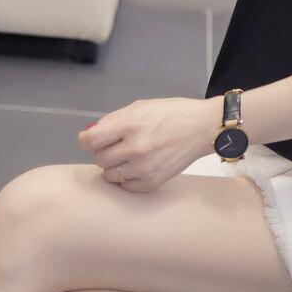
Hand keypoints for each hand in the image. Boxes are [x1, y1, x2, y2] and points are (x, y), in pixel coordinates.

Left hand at [78, 96, 218, 191]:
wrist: (204, 128)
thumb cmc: (173, 113)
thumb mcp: (142, 106)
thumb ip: (114, 119)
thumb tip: (91, 134)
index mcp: (131, 125)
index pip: (90, 141)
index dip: (87, 139)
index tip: (91, 139)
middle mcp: (135, 148)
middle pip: (99, 159)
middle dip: (104, 151)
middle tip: (117, 145)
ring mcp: (144, 168)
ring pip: (110, 175)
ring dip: (115, 166)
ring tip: (130, 156)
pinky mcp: (153, 182)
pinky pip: (126, 186)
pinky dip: (127, 178)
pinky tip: (138, 167)